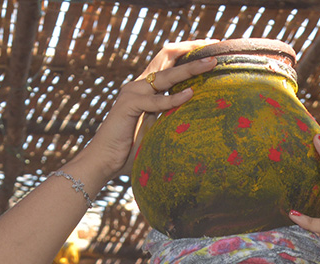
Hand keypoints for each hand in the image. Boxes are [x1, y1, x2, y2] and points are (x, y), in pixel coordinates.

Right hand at [76, 42, 216, 180]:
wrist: (104, 161)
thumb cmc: (129, 149)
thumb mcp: (156, 127)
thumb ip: (170, 114)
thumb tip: (195, 110)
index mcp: (145, 87)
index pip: (168, 60)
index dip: (188, 52)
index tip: (211, 49)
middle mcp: (138, 84)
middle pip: (167, 56)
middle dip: (192, 49)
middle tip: (215, 47)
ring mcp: (132, 93)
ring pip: (165, 75)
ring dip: (190, 68)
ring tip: (210, 63)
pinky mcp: (128, 106)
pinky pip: (155, 101)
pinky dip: (173, 98)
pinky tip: (189, 95)